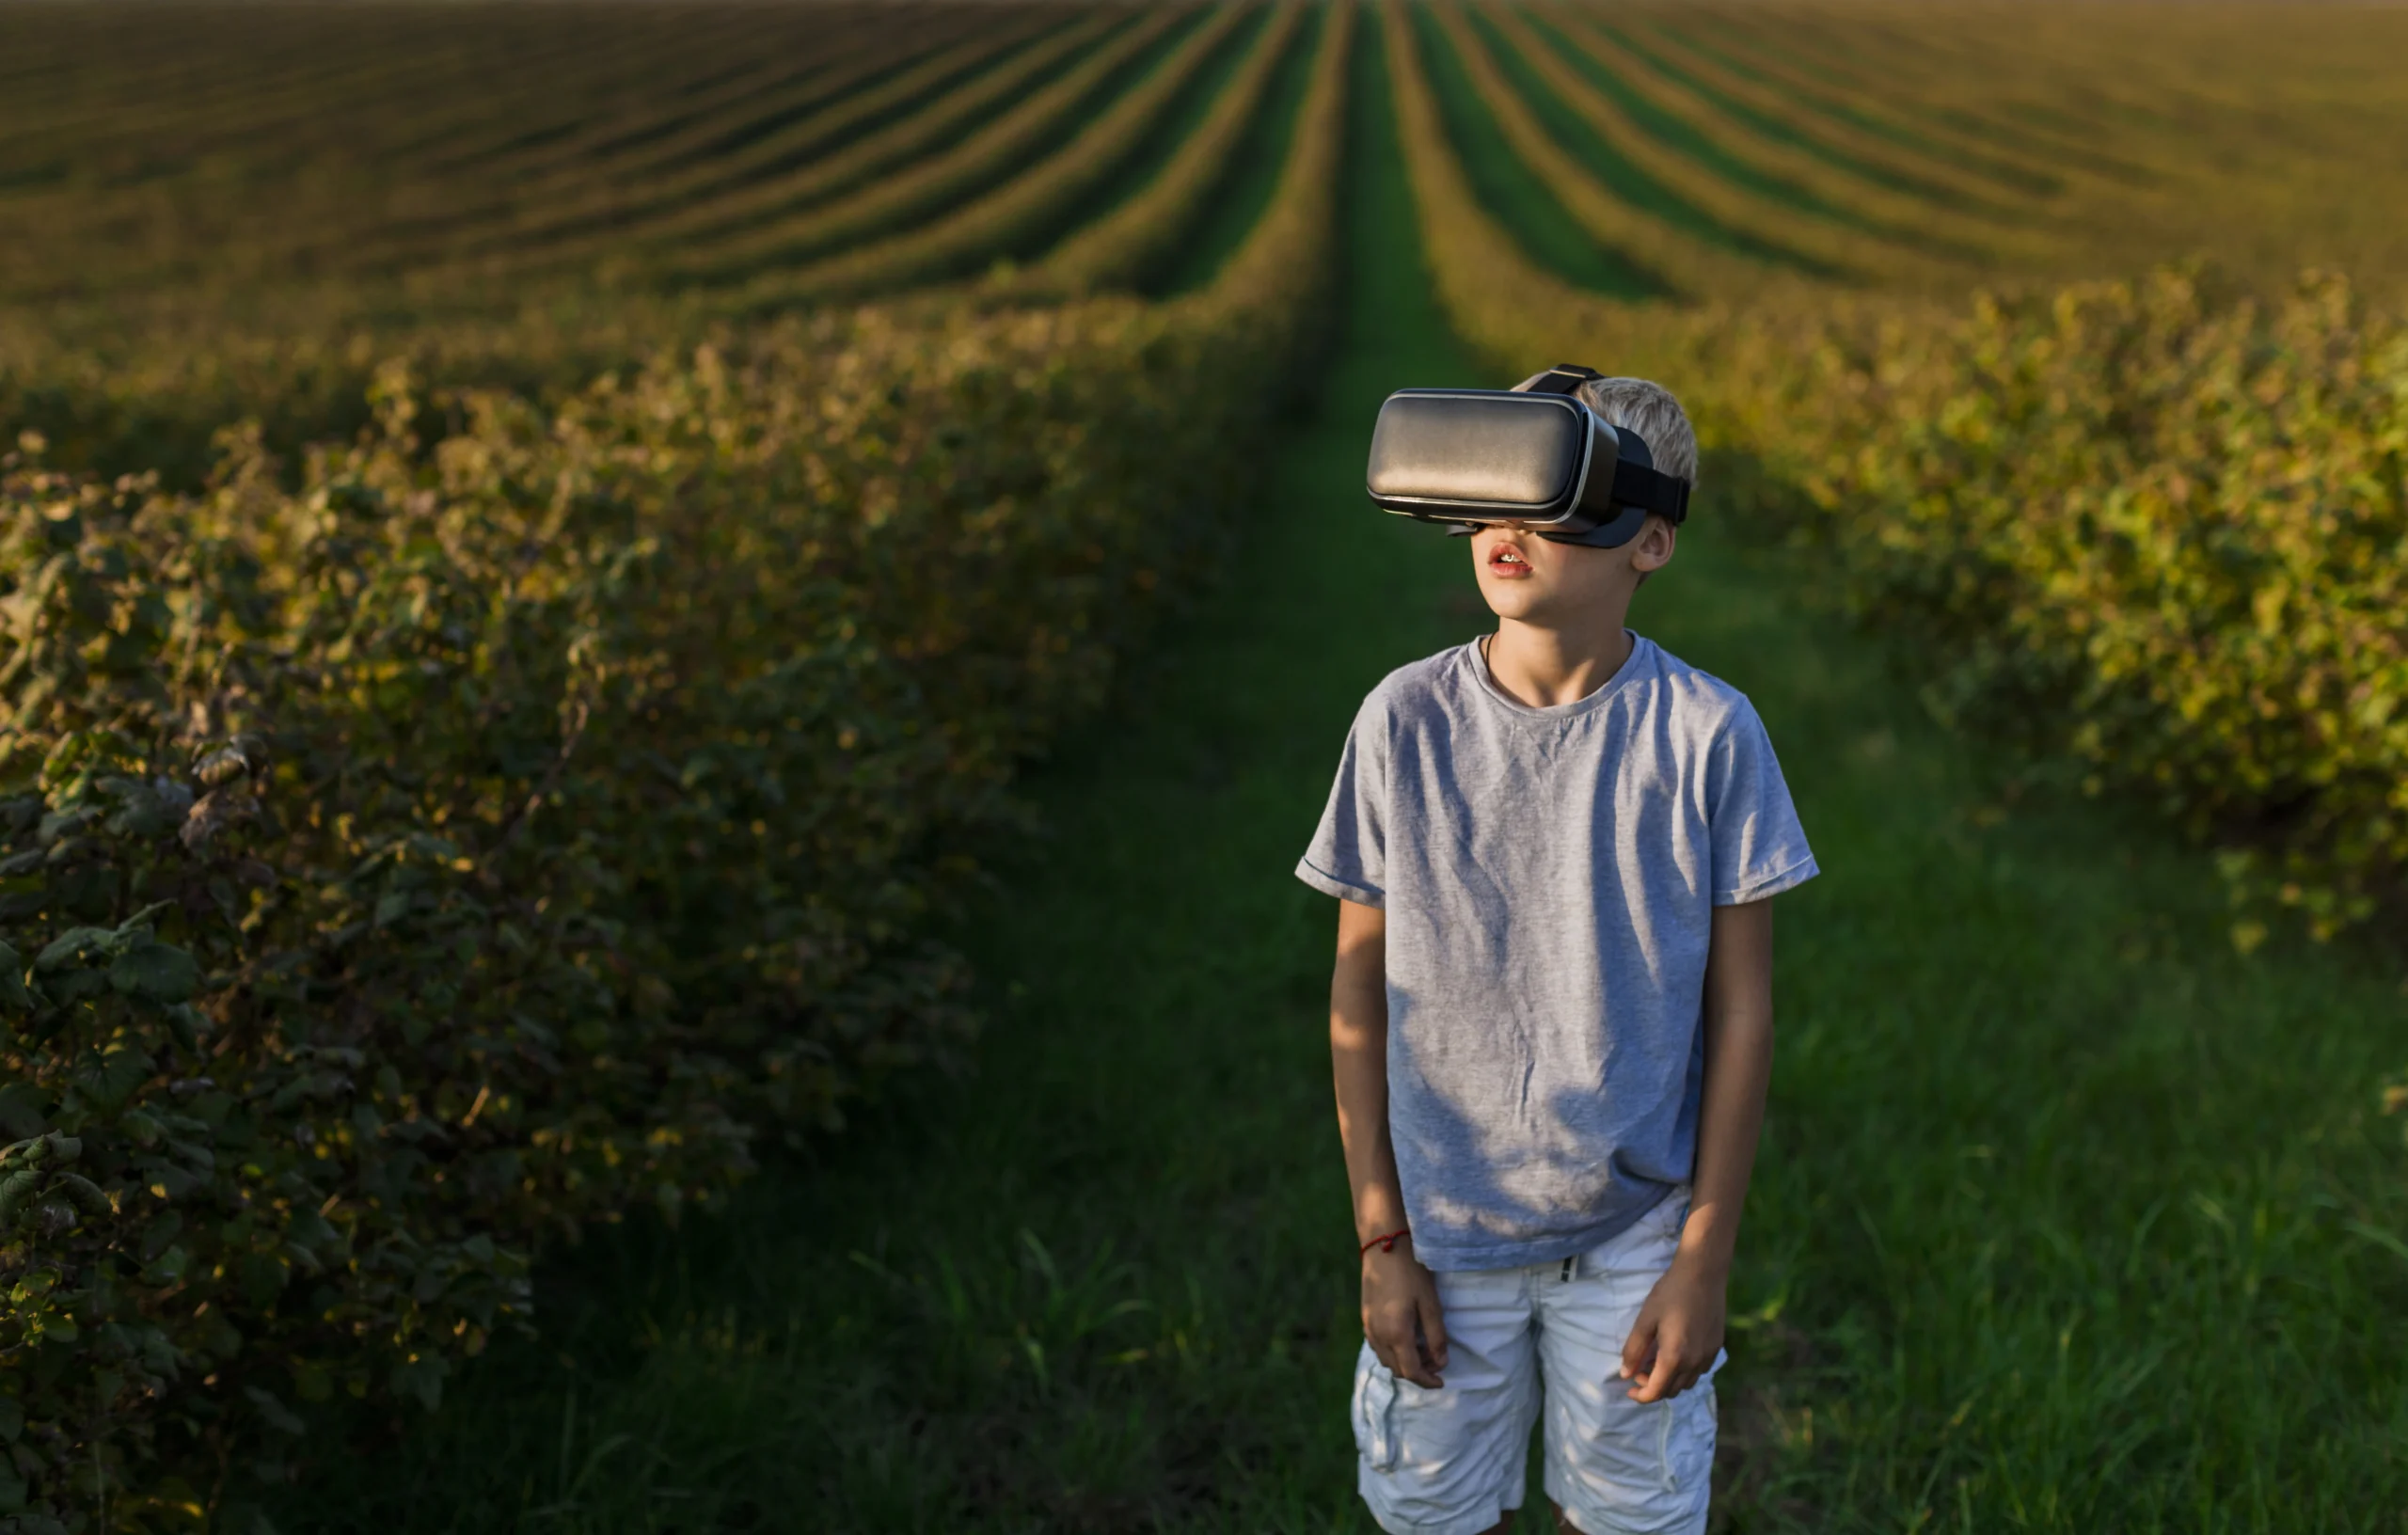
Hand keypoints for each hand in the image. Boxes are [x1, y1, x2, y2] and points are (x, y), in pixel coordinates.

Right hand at [1362, 1238, 1447, 1387]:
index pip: (1411, 1372)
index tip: (1442, 1382)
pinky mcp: (1365, 1319)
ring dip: (1404, 1362)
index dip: (1427, 1381)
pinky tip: (1405, 1338)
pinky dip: (1393, 1352)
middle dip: (1418, 1372)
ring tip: (1422, 1349)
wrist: (1383, 1247)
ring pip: (1386, 1360)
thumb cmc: (1411, 1273)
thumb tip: (1441, 1362)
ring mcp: (1368, 1328)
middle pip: (1397, 1370)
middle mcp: (1378, 1336)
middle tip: (1435, 1360)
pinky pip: (1378, 1347)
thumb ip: (1437, 1336)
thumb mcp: (1430, 1304)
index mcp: (1396, 1334)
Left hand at [1618, 1251, 1724, 1402]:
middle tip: (1639, 1370)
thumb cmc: (1670, 1293)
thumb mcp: (1645, 1320)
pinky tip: (1676, 1354)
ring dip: (1669, 1380)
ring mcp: (1708, 1356)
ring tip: (1655, 1362)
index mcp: (1675, 1357)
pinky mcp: (1716, 1347)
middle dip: (1653, 1387)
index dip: (1640, 1396)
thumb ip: (1634, 1349)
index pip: (1656, 1391)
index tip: (1628, 1389)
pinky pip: (1699, 1371)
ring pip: (1687, 1383)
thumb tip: (1625, 1374)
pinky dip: (1684, 1371)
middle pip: (1672, 1391)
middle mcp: (1695, 1363)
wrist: (1703, 1274)